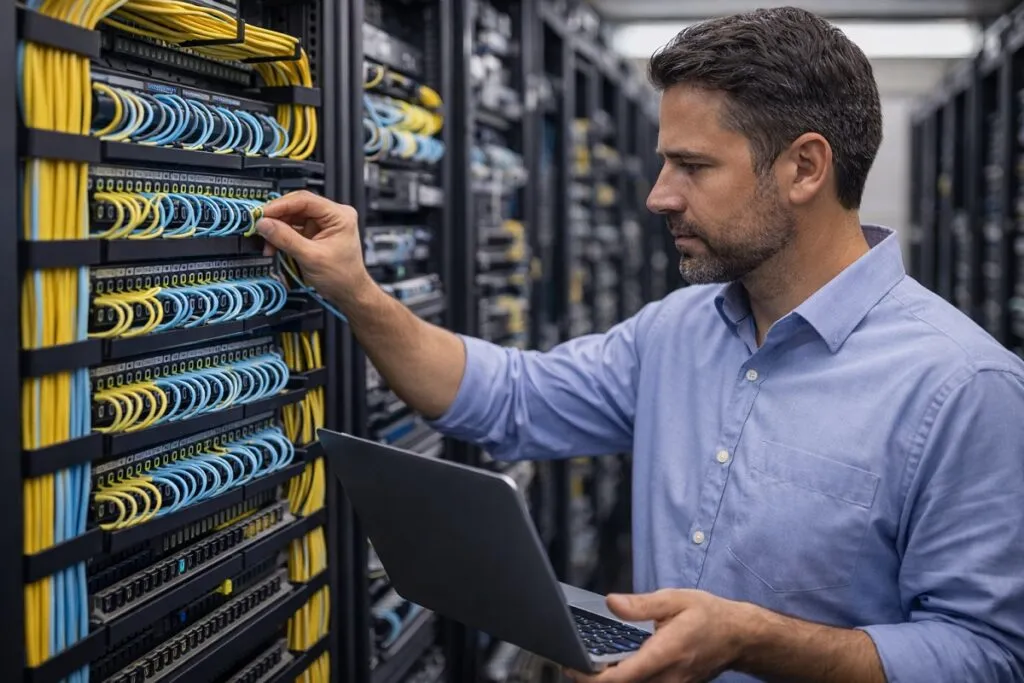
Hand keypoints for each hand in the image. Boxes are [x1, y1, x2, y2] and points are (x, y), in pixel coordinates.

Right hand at [255, 190, 372, 307]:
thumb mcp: (311, 257)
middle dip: (277, 218)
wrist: (348, 293)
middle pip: (297, 207)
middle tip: (260, 226)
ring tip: (268, 243)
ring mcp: (323, 224)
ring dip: (277, 229)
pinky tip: (274, 246)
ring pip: (292, 217)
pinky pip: (293, 228)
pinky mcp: (315, 233)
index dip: (281, 205)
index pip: (305, 200)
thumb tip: (265, 224)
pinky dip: (282, 237)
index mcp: (339, 215)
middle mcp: (332, 215)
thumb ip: (286, 239)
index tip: (263, 213)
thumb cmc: (342, 276)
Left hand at [566, 590, 752, 682]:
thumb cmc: (708, 615)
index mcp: (665, 653)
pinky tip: (613, 669)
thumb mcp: (675, 600)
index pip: (622, 677)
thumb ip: (641, 605)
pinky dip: (626, 681)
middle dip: (594, 681)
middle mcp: (668, 677)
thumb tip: (611, 603)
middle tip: (574, 664)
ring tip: (589, 666)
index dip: (592, 678)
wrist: (738, 637)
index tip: (573, 666)